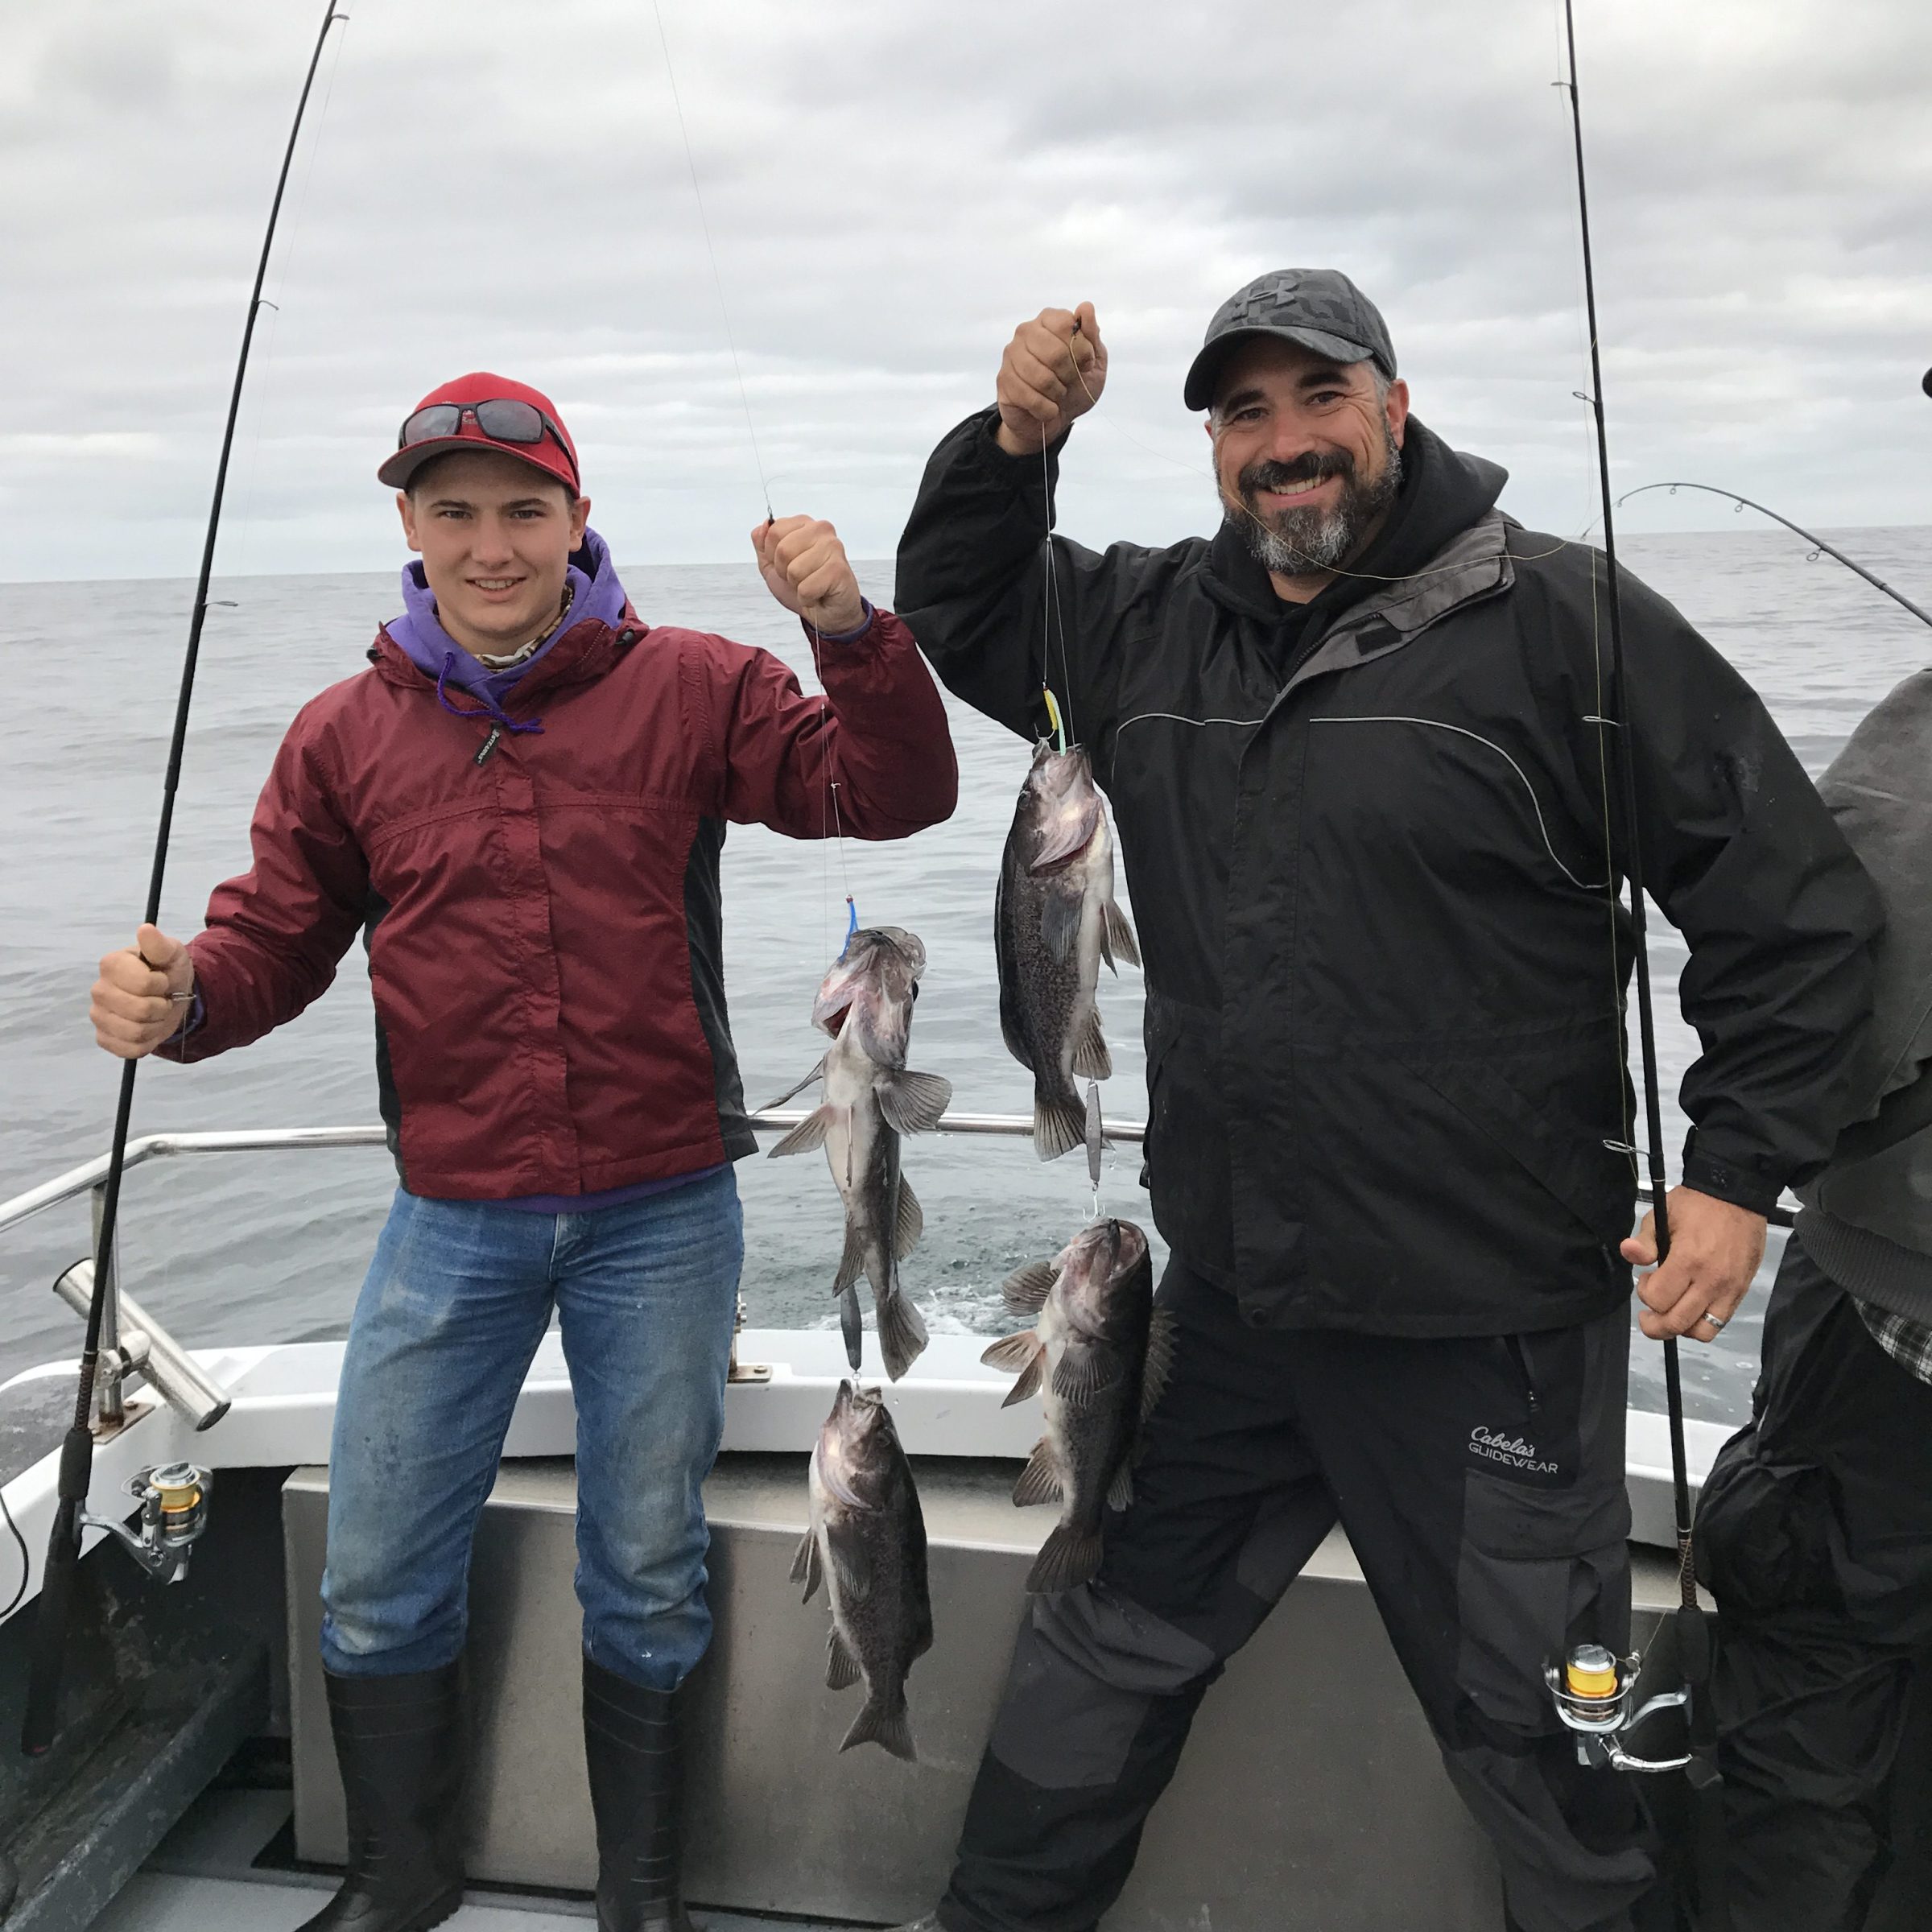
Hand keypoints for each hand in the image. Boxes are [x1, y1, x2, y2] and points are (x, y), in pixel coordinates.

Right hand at [91, 923, 194, 1058]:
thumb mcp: (172, 954)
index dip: (161, 984)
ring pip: (135, 1032)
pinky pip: (129, 1049)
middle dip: (161, 1006)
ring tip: (156, 1013)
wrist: (170, 998)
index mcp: (111, 964)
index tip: (162, 980)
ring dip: (156, 1025)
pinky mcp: (104, 1038)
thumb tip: (146, 929)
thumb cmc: (168, 971)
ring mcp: (98, 1016)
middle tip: (162, 999)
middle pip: (140, 1010)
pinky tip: (147, 1028)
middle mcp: (98, 990)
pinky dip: (147, 1042)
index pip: (143, 983)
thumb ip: (160, 945)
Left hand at [751, 516, 866, 634]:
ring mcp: (833, 548)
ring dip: (797, 586)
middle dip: (784, 572)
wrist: (827, 610)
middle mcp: (821, 530)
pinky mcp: (839, 570)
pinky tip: (818, 595)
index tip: (787, 563)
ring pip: (794, 570)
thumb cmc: (804, 585)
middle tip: (799, 577)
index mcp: (804, 523)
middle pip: (783, 550)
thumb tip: (763, 526)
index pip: (774, 531)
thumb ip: (762, 544)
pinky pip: (807, 588)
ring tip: (810, 585)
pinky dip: (807, 598)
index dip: (772, 555)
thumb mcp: (772, 564)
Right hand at [994, 302, 1107, 455]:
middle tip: (1069, 382)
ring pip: (1042, 377)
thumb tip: (1086, 307)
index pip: (1066, 324)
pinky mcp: (1004, 380)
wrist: (1055, 419)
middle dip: (1070, 375)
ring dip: (1057, 393)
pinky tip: (1048, 409)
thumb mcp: (1094, 361)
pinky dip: (1046, 409)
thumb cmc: (1074, 386)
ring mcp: (1012, 355)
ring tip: (1057, 395)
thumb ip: (1092, 335)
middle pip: (1055, 352)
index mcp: (1048, 320)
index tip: (1086, 364)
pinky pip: (1030, 397)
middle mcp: (1026, 331)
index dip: (1082, 350)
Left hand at [1622, 1185, 1766, 1342]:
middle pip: (1678, 1323)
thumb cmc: (1697, 1204)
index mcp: (1688, 1260)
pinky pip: (1721, 1321)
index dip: (1645, 1294)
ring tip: (1671, 1313)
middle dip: (1656, 1325)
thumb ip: (1644, 1241)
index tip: (1646, 1280)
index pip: (1659, 1300)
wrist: (1737, 1196)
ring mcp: (1729, 1289)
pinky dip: (1702, 1323)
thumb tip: (1628, 1253)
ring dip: (1681, 1328)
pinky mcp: (1741, 1290)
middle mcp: (1711, 1281)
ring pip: (1702, 1331)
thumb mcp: (1662, 1215)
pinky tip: (1691, 1308)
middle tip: (1648, 1315)